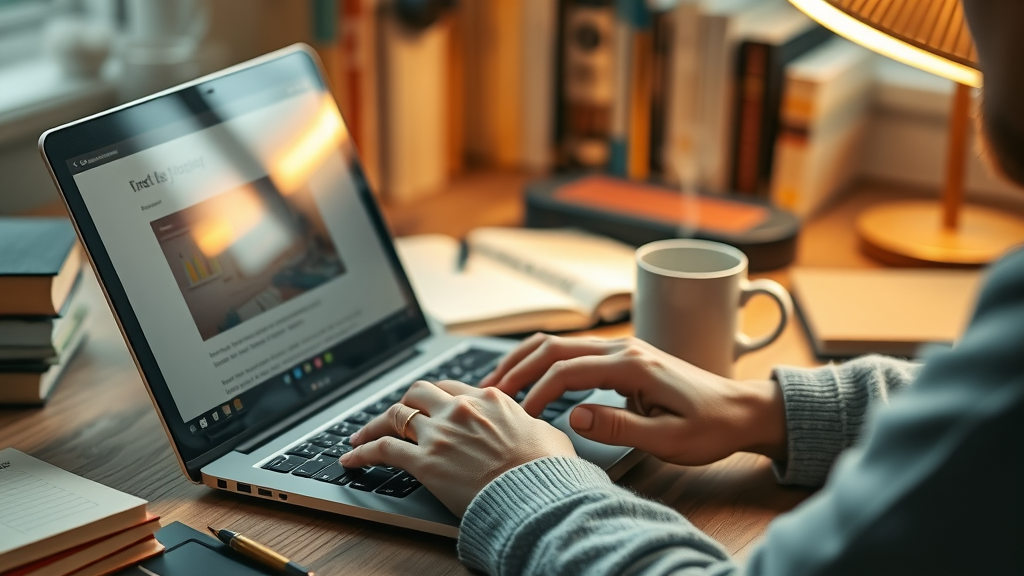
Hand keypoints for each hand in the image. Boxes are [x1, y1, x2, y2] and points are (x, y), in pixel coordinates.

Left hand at [339, 380, 576, 516]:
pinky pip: (382, 448)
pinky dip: (362, 451)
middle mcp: (461, 409)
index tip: (429, 407)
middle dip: (405, 403)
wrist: (538, 494)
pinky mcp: (424, 461)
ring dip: (375, 424)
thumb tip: (535, 428)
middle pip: (419, 392)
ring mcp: (440, 434)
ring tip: (360, 435)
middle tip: (396, 417)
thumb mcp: (546, 434)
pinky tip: (351, 459)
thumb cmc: (548, 470)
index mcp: (490, 399)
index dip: (436, 398)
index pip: (452, 388)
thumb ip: (530, 425)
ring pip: (395, 415)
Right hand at [480, 334, 787, 464]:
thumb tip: (572, 416)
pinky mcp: (626, 357)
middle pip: (554, 347)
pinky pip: (576, 351)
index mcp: (632, 366)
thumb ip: (620, 426)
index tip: (519, 418)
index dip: (536, 393)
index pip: (567, 371)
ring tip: (499, 381)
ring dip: (527, 359)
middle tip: (488, 391)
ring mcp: (625, 348)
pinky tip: (533, 377)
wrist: (743, 410)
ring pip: (562, 344)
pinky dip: (546, 360)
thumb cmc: (711, 427)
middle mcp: (624, 348)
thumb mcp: (669, 439)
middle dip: (517, 367)